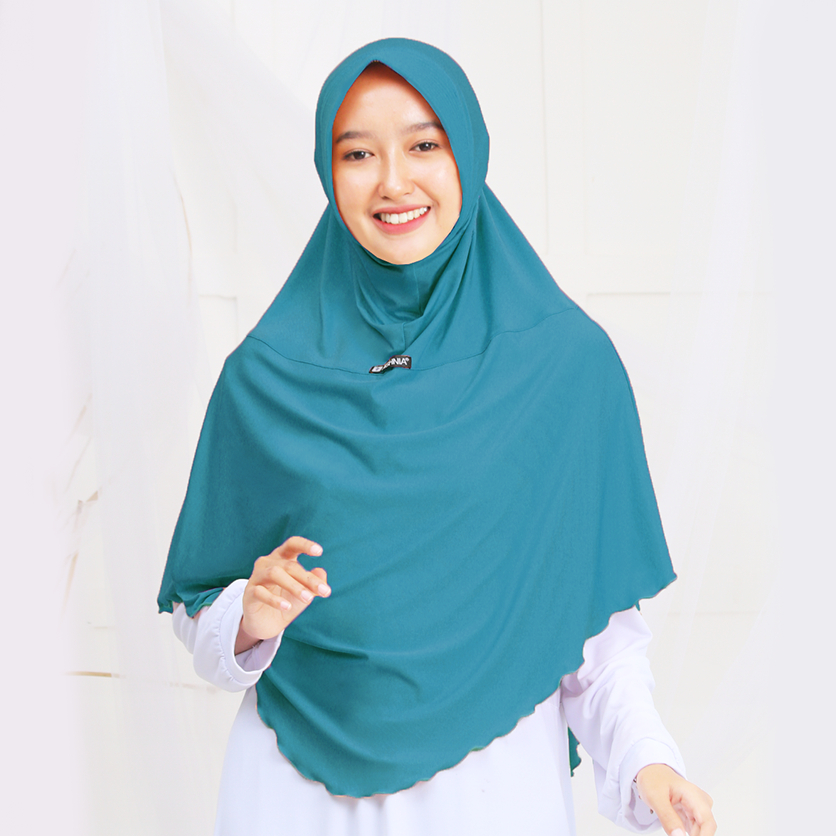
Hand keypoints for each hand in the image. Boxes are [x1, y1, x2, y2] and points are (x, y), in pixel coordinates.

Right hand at [236, 537, 329, 653]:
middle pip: (289, 565)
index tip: (320, 551)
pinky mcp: (249, 593)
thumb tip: (322, 572)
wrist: (268, 625)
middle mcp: (268, 563)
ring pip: (274, 573)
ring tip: (308, 599)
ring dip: (294, 585)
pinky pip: (260, 592)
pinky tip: (287, 606)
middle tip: (325, 591)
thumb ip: (314, 582)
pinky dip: (275, 599)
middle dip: (308, 579)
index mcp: (282, 557)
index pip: (292, 544)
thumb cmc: (288, 601)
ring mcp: (257, 577)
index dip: (305, 545)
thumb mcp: (305, 593)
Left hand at [635, 763, 715, 835]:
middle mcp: (700, 802)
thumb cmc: (654, 779)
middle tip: (675, 835)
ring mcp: (697, 809)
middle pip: (705, 829)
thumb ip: (667, 817)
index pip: (707, 822)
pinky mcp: (692, 816)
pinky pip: (695, 831)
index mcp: (693, 794)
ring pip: (701, 832)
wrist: (652, 772)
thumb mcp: (655, 797)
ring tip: (673, 831)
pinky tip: (677, 833)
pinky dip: (688, 835)